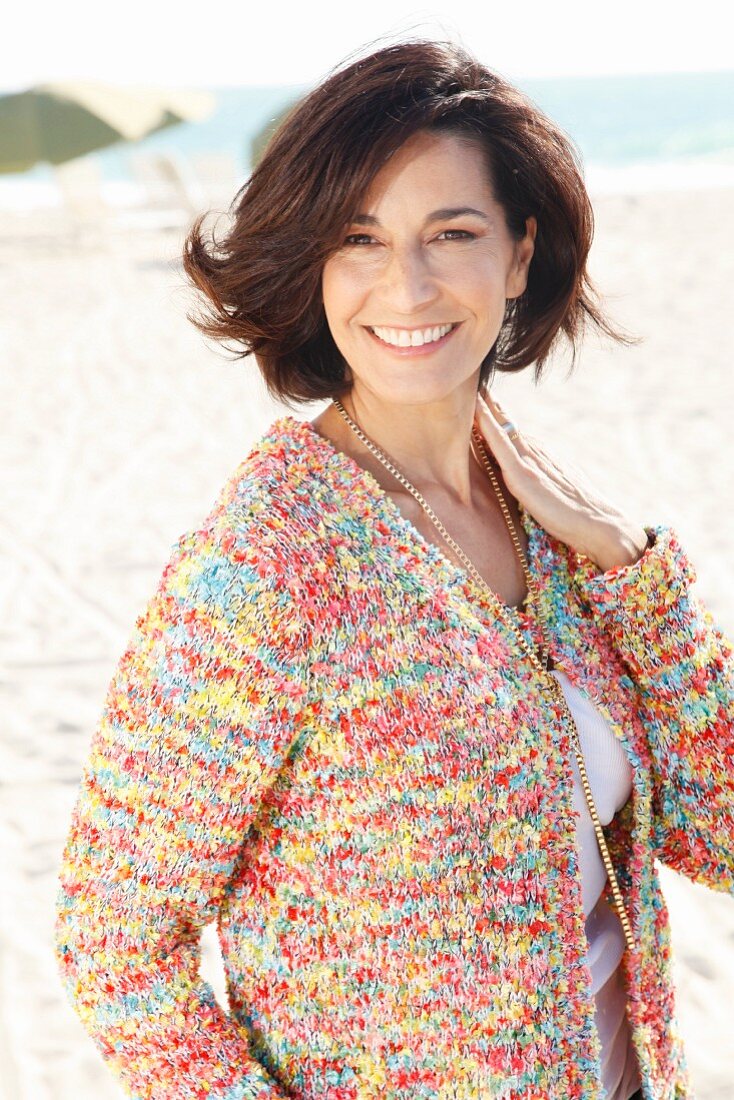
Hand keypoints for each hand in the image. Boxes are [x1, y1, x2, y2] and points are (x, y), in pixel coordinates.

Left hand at [474, 388, 649, 572]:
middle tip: (470, 380)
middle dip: (487, 402)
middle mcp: (534, 451)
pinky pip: (500, 444)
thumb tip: (520, 480)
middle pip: (504, 422)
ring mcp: (529, 460)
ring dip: (483, 407)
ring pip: (500, 426)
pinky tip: (476, 411)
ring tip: (467, 385)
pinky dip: (487, 425)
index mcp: (539, 455)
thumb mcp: (551, 490)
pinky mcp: (523, 474)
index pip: (511, 430)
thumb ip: (536, 480)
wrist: (598, 525)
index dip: (495, 413)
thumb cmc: (576, 516)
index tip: (479, 394)